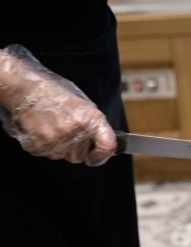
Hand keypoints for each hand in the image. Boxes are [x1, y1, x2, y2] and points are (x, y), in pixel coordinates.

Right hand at [0, 45, 115, 164]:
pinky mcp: (40, 144)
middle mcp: (77, 130)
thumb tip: (99, 142)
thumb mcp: (84, 106)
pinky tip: (43, 130)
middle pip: (79, 157)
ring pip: (61, 156)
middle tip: (65, 132)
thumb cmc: (56, 94)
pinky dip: (45, 145)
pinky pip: (46, 154)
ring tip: (53, 128)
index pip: (107, 145)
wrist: (28, 89)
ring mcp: (58, 138)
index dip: (102, 155)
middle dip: (74, 149)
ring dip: (59, 147)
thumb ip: (94, 125)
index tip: (96, 156)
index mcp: (92, 119)